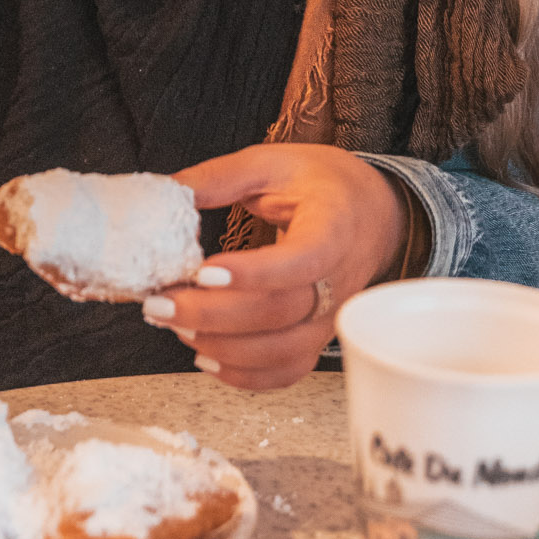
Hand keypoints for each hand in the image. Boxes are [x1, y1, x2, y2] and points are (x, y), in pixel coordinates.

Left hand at [142, 145, 409, 391]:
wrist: (377, 213)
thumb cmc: (325, 185)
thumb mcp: (274, 162)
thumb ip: (220, 177)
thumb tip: (167, 193)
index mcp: (332, 229)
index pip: (301, 261)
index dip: (251, 274)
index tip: (202, 272)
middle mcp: (338, 281)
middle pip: (280, 314)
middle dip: (213, 315)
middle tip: (161, 303)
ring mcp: (330, 316)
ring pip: (281, 351)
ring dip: (221, 347)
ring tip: (175, 324)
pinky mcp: (318, 336)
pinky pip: (287, 371)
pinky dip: (245, 376)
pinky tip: (205, 356)